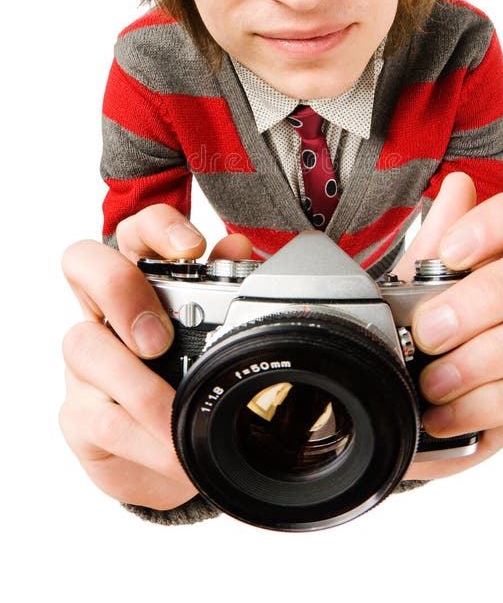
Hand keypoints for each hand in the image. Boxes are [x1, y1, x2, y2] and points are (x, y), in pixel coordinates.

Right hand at [59, 205, 251, 509]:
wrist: (174, 460)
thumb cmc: (192, 382)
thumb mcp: (215, 337)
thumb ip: (224, 289)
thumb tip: (236, 246)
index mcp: (144, 280)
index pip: (136, 231)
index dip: (158, 229)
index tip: (191, 250)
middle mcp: (106, 311)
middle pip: (85, 264)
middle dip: (122, 293)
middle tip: (158, 339)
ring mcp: (86, 360)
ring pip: (84, 345)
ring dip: (136, 384)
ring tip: (174, 414)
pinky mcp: (79, 413)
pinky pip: (100, 417)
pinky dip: (143, 437)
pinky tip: (169, 449)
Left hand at [395, 173, 502, 480]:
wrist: (398, 388)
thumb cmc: (413, 323)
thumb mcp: (409, 280)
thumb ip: (435, 236)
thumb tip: (459, 184)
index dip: (495, 225)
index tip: (448, 253)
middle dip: (491, 294)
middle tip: (431, 329)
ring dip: (488, 354)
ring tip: (432, 380)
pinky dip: (485, 403)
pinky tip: (444, 411)